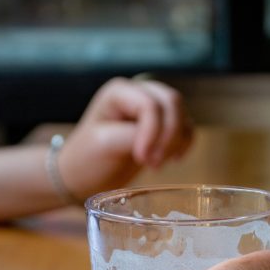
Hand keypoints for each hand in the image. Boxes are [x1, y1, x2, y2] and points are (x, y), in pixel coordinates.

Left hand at [59, 77, 193, 198]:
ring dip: (177, 141)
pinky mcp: (162, 126)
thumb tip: (159, 139)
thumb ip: (133, 136)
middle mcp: (137, 92)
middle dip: (169, 136)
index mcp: (118, 92)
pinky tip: (173, 160)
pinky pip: (185, 128)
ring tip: (157, 165)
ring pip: (182, 114)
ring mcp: (152, 107)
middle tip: (154, 165)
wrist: (84, 177)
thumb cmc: (87, 160)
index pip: (149, 105)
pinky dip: (184, 144)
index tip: (142, 160)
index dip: (152, 133)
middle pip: (172, 103)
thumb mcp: (105, 145)